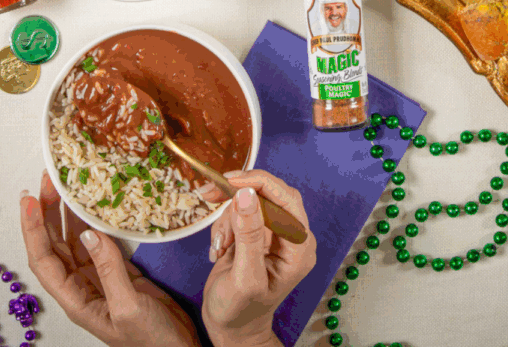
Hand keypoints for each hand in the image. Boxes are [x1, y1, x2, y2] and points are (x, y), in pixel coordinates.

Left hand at [19, 174, 198, 346]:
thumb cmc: (152, 342)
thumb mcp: (128, 307)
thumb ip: (108, 270)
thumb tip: (90, 234)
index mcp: (76, 300)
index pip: (43, 259)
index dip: (33, 229)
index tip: (30, 199)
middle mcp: (82, 288)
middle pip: (54, 245)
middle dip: (47, 212)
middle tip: (49, 180)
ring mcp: (101, 280)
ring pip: (76, 241)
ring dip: (68, 213)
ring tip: (66, 185)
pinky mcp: (121, 274)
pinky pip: (101, 243)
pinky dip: (95, 222)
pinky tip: (95, 206)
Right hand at [201, 171, 316, 346]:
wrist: (230, 327)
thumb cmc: (240, 311)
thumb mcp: (243, 277)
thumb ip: (248, 236)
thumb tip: (247, 195)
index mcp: (299, 249)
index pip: (287, 200)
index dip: (261, 183)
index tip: (232, 180)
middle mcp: (291, 238)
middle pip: (268, 195)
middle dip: (237, 198)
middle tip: (209, 194)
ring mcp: (274, 235)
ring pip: (249, 202)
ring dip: (227, 219)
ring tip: (220, 246)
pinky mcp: (256, 234)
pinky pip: (239, 212)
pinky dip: (224, 225)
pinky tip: (219, 248)